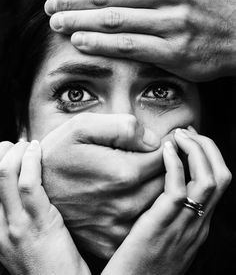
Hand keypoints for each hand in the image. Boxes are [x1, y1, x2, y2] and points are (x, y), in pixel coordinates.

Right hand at [0, 141, 89, 274]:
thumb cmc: (46, 261)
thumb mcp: (20, 240)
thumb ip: (14, 216)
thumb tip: (20, 187)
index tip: (7, 151)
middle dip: (3, 152)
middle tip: (19, 145)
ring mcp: (16, 225)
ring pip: (5, 174)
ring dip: (16, 152)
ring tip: (29, 145)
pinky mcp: (38, 224)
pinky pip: (28, 184)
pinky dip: (31, 161)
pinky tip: (37, 150)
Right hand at [40, 112, 170, 258]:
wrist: (36, 190)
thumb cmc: (58, 155)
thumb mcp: (81, 127)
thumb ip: (122, 127)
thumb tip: (153, 139)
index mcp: (123, 173)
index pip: (165, 157)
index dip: (169, 145)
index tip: (169, 140)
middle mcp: (126, 203)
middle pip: (167, 181)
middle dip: (169, 164)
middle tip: (166, 154)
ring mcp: (121, 225)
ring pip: (160, 203)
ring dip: (161, 186)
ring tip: (150, 171)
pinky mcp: (114, 238)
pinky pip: (144, 223)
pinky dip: (147, 208)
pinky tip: (136, 194)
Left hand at [45, 0, 235, 80]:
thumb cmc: (209, 12)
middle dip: (75, 3)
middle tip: (51, 8)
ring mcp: (171, 24)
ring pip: (116, 21)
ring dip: (82, 23)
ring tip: (58, 26)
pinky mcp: (174, 51)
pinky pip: (131, 46)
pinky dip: (104, 44)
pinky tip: (82, 43)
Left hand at [101, 128, 231, 274]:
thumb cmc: (142, 261)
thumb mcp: (169, 238)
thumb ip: (174, 215)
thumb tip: (170, 187)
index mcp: (200, 223)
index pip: (219, 182)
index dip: (209, 155)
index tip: (191, 140)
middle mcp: (199, 222)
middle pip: (221, 175)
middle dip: (207, 147)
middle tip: (186, 132)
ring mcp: (185, 224)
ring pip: (208, 179)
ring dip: (196, 150)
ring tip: (178, 135)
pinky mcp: (163, 224)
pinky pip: (178, 188)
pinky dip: (176, 164)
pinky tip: (165, 150)